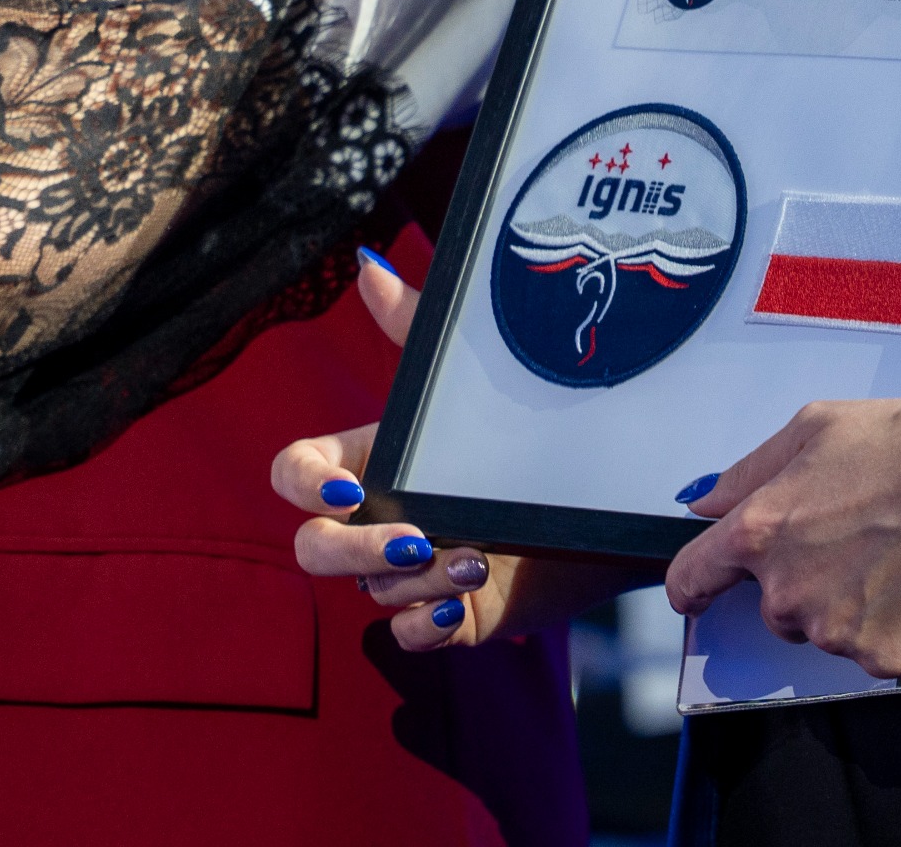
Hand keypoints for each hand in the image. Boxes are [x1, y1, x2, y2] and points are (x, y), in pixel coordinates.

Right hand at [269, 248, 640, 648]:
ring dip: (413, 583)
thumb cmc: (522, 431)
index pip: (297, 476)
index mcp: (371, 462)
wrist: (603, 493)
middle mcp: (381, 521)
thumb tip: (369, 264)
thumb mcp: (464, 380)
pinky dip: (423, 628)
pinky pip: (408, 636)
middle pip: (313, 549)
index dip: (305, 487)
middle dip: (352, 552)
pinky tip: (458, 604)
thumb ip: (412, 324)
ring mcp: (413, 572)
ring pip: (371, 595)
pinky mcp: (453, 614)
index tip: (348, 489)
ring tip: (474, 560)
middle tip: (415, 538)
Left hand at [663, 372, 900, 679]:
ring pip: (827, 631)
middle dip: (802, 581)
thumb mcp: (813, 430)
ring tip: (899, 556)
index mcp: (760, 532)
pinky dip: (895, 627)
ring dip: (851, 606)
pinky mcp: (887, 659)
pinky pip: (877, 652)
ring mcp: (838, 633)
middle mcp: (790, 592)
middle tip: (856, 539)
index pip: (693, 578)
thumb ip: (746, 475)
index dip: (692, 586)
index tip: (697, 593)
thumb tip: (704, 503)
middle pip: (773, 608)